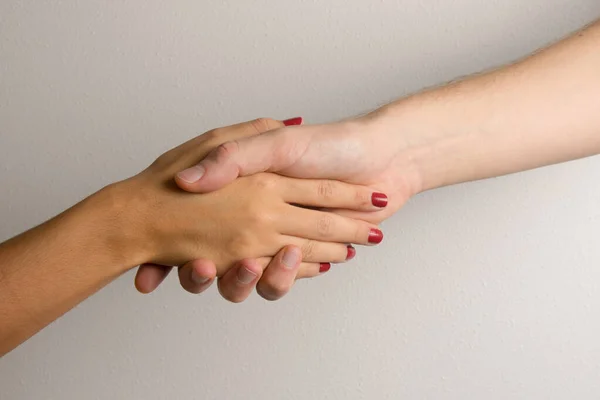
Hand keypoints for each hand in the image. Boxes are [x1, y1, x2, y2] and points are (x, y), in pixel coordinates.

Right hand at [128, 118, 384, 297]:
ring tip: (267, 261)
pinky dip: (287, 277)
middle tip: (200, 269)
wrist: (381, 157)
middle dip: (198, 276)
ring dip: (250, 275)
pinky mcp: (304, 255)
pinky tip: (294, 265)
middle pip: (214, 260)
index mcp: (241, 192)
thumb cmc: (329, 144)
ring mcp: (278, 239)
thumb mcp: (274, 142)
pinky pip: (285, 278)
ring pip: (251, 276)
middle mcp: (254, 219)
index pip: (191, 224)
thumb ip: (234, 157)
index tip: (145, 276)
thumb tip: (189, 181)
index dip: (163, 255)